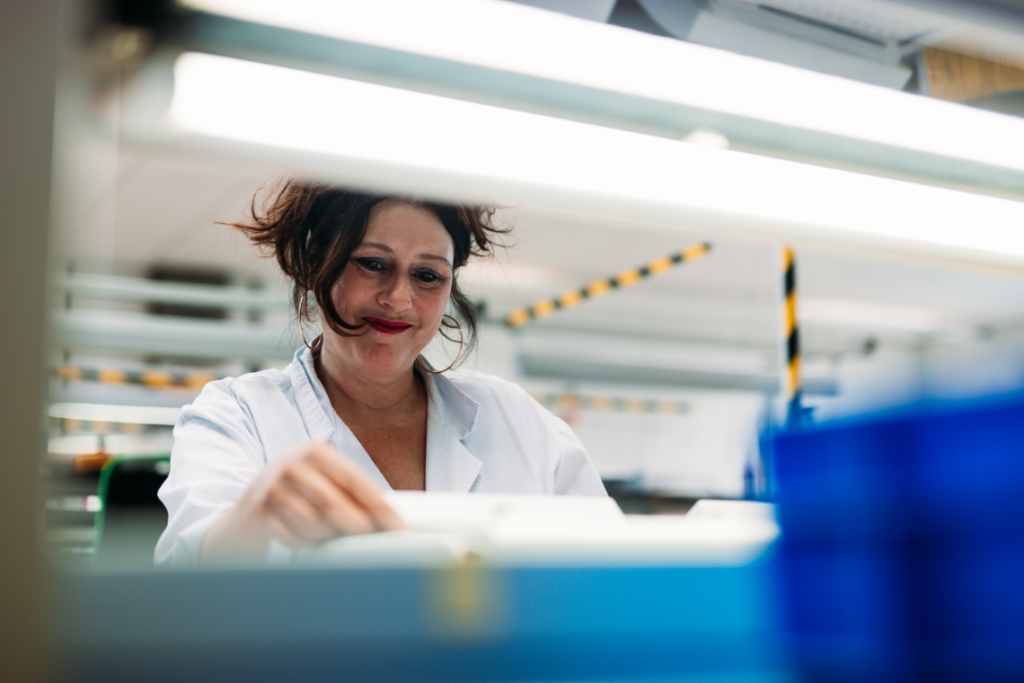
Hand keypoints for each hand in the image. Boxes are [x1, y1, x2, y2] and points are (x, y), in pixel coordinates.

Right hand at [202, 442, 403, 563]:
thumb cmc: (301, 492)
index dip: (378, 505)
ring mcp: (272, 487)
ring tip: (332, 536)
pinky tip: (307, 538)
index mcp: (317, 451)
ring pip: (312, 522)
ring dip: (328, 536)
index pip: (354, 479)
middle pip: (332, 502)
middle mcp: (292, 464)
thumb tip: (391, 520)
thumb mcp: (325, 480)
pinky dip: (305, 543)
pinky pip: (291, 536)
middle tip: (369, 537)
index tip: (398, 526)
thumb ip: (352, 493)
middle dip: (355, 525)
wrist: (251, 504)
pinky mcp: (258, 510)